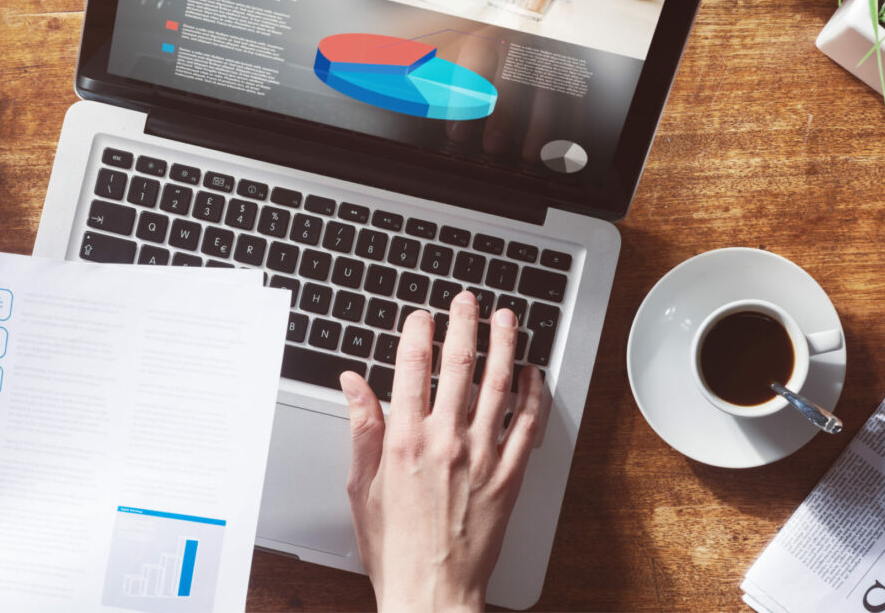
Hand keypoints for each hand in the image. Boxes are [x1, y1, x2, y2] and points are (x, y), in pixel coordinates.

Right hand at [340, 292, 544, 610]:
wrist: (431, 590)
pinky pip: (526, 426)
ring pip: (499, 386)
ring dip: (504, 346)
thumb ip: (362, 428)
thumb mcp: (360, 485)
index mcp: (405, 441)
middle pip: (459, 366)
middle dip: (464, 324)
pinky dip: (532, 394)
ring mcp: (482, 457)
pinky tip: (533, 374)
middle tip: (468, 301)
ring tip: (507, 319)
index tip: (422, 316)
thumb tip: (352, 384)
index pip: (412, 368)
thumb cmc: (394, 546)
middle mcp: (446, 441)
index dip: (418, 333)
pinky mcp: (509, 477)